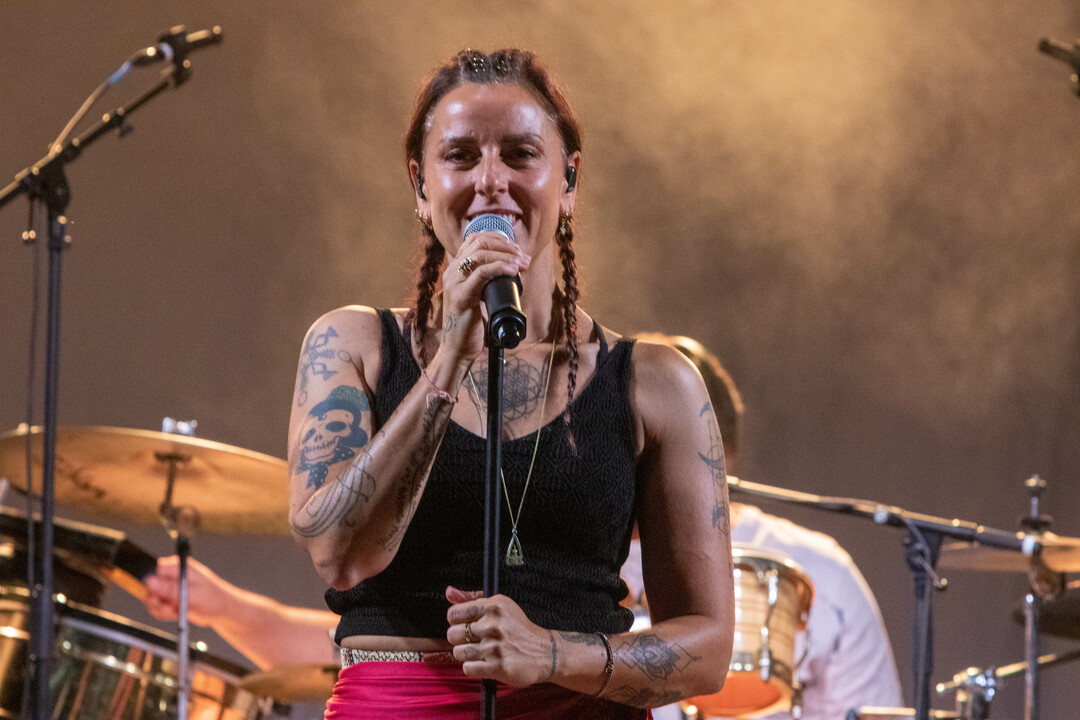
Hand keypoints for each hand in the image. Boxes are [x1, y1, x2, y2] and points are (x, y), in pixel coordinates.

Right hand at [143, 556, 229, 626]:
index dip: (155, 586)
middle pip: (150, 586)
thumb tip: (150, 582)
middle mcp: (173, 575)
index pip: (156, 571)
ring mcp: (171, 587)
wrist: (221, 610)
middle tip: (169, 609)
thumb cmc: (213, 598)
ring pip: (152, 598)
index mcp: (179, 567)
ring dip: (161, 609)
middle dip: (157, 601)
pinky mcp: (171, 598)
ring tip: (175, 612)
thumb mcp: (192, 594)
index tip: (161, 598)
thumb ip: (170, 589)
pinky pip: (158, 607)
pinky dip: (164, 613)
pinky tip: (176, 614)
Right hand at [439, 232, 529, 362]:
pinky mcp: (461, 296)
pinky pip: (481, 273)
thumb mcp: (479, 297)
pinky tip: (513, 270)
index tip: (516, 249)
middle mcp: (452, 273)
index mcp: (455, 270)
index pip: (474, 240)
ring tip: (523, 263)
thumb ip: (487, 282)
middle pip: (479, 243)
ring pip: (480, 254)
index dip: (498, 239)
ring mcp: (454, 283)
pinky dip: (500, 268)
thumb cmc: (470, 325)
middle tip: (524, 257)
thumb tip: (512, 270)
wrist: (457, 349)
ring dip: (506, 255)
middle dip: (506, 246)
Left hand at [445, 585, 554, 686]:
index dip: (456, 621)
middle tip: (474, 640)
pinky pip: (467, 668)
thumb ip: (472, 599)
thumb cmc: (519, 628)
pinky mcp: (497, 666)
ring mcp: (494, 647)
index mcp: (492, 607)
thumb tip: (449, 592)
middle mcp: (493, 625)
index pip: (454, 613)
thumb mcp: (500, 606)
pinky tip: (484, 663)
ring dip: (466, 654)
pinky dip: (473, 668)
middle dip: (460, 639)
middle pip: (452, 634)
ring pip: (458, 652)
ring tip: (479, 652)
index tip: (465, 624)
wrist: (544, 652)